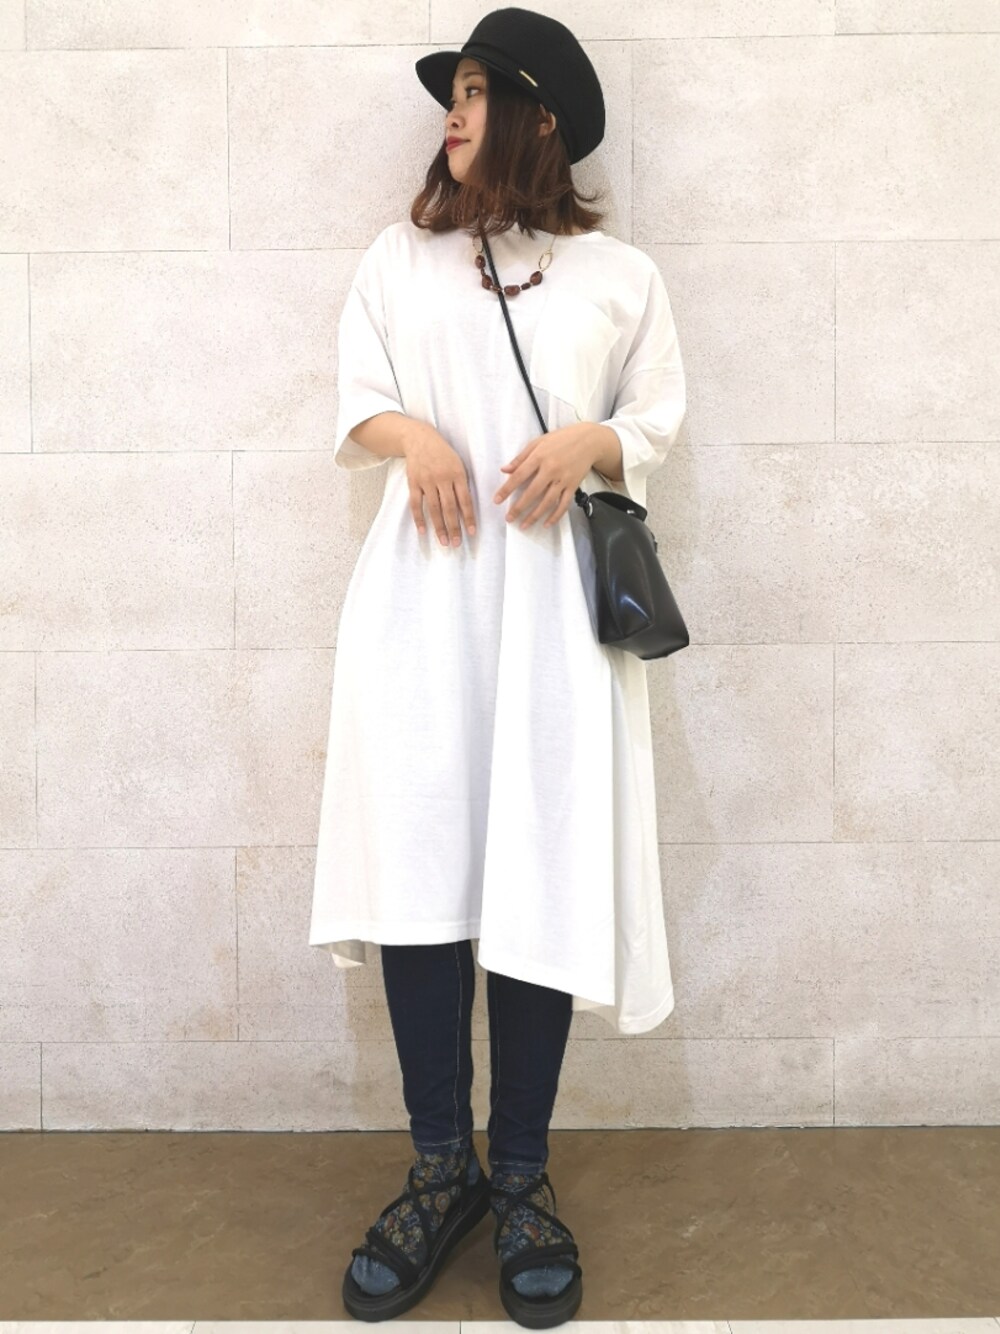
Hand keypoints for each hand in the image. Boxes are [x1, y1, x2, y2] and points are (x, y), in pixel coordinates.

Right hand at [404, 424, 476, 545]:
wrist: (420, 439)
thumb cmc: (443, 454)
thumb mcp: (458, 464)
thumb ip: (462, 485)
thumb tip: (466, 509)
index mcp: (457, 474)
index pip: (465, 500)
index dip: (468, 518)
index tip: (471, 533)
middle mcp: (442, 478)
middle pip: (449, 508)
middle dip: (454, 527)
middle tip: (457, 543)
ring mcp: (426, 481)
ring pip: (433, 508)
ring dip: (439, 527)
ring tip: (444, 542)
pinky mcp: (413, 482)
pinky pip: (416, 504)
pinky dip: (419, 518)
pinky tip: (423, 531)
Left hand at [493, 424, 595, 530]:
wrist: (588, 440)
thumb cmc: (561, 439)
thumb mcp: (538, 442)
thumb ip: (521, 457)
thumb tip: (504, 470)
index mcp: (539, 457)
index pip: (519, 475)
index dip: (507, 489)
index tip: (497, 500)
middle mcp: (551, 469)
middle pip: (532, 492)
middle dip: (519, 507)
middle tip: (509, 518)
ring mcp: (563, 479)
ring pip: (547, 502)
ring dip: (535, 516)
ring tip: (524, 525)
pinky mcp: (573, 486)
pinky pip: (564, 504)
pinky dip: (555, 516)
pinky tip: (546, 524)